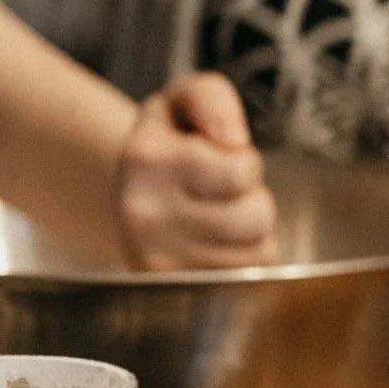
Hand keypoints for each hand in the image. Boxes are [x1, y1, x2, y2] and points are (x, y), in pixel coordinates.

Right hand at [115, 73, 277, 269]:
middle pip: (256, 216)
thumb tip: (233, 140)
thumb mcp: (184, 100)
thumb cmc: (169, 144)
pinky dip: (245, 258)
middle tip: (223, 191)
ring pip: (258, 249)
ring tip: (219, 215)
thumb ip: (212, 98)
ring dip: (252, 230)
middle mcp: (146, 215)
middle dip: (253, 198)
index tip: (218, 157)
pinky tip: (216, 242)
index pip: (241, 171)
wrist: (130, 193)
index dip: (244, 161)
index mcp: (147, 161)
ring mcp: (158, 261)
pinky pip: (248, 275)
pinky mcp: (177, 289)